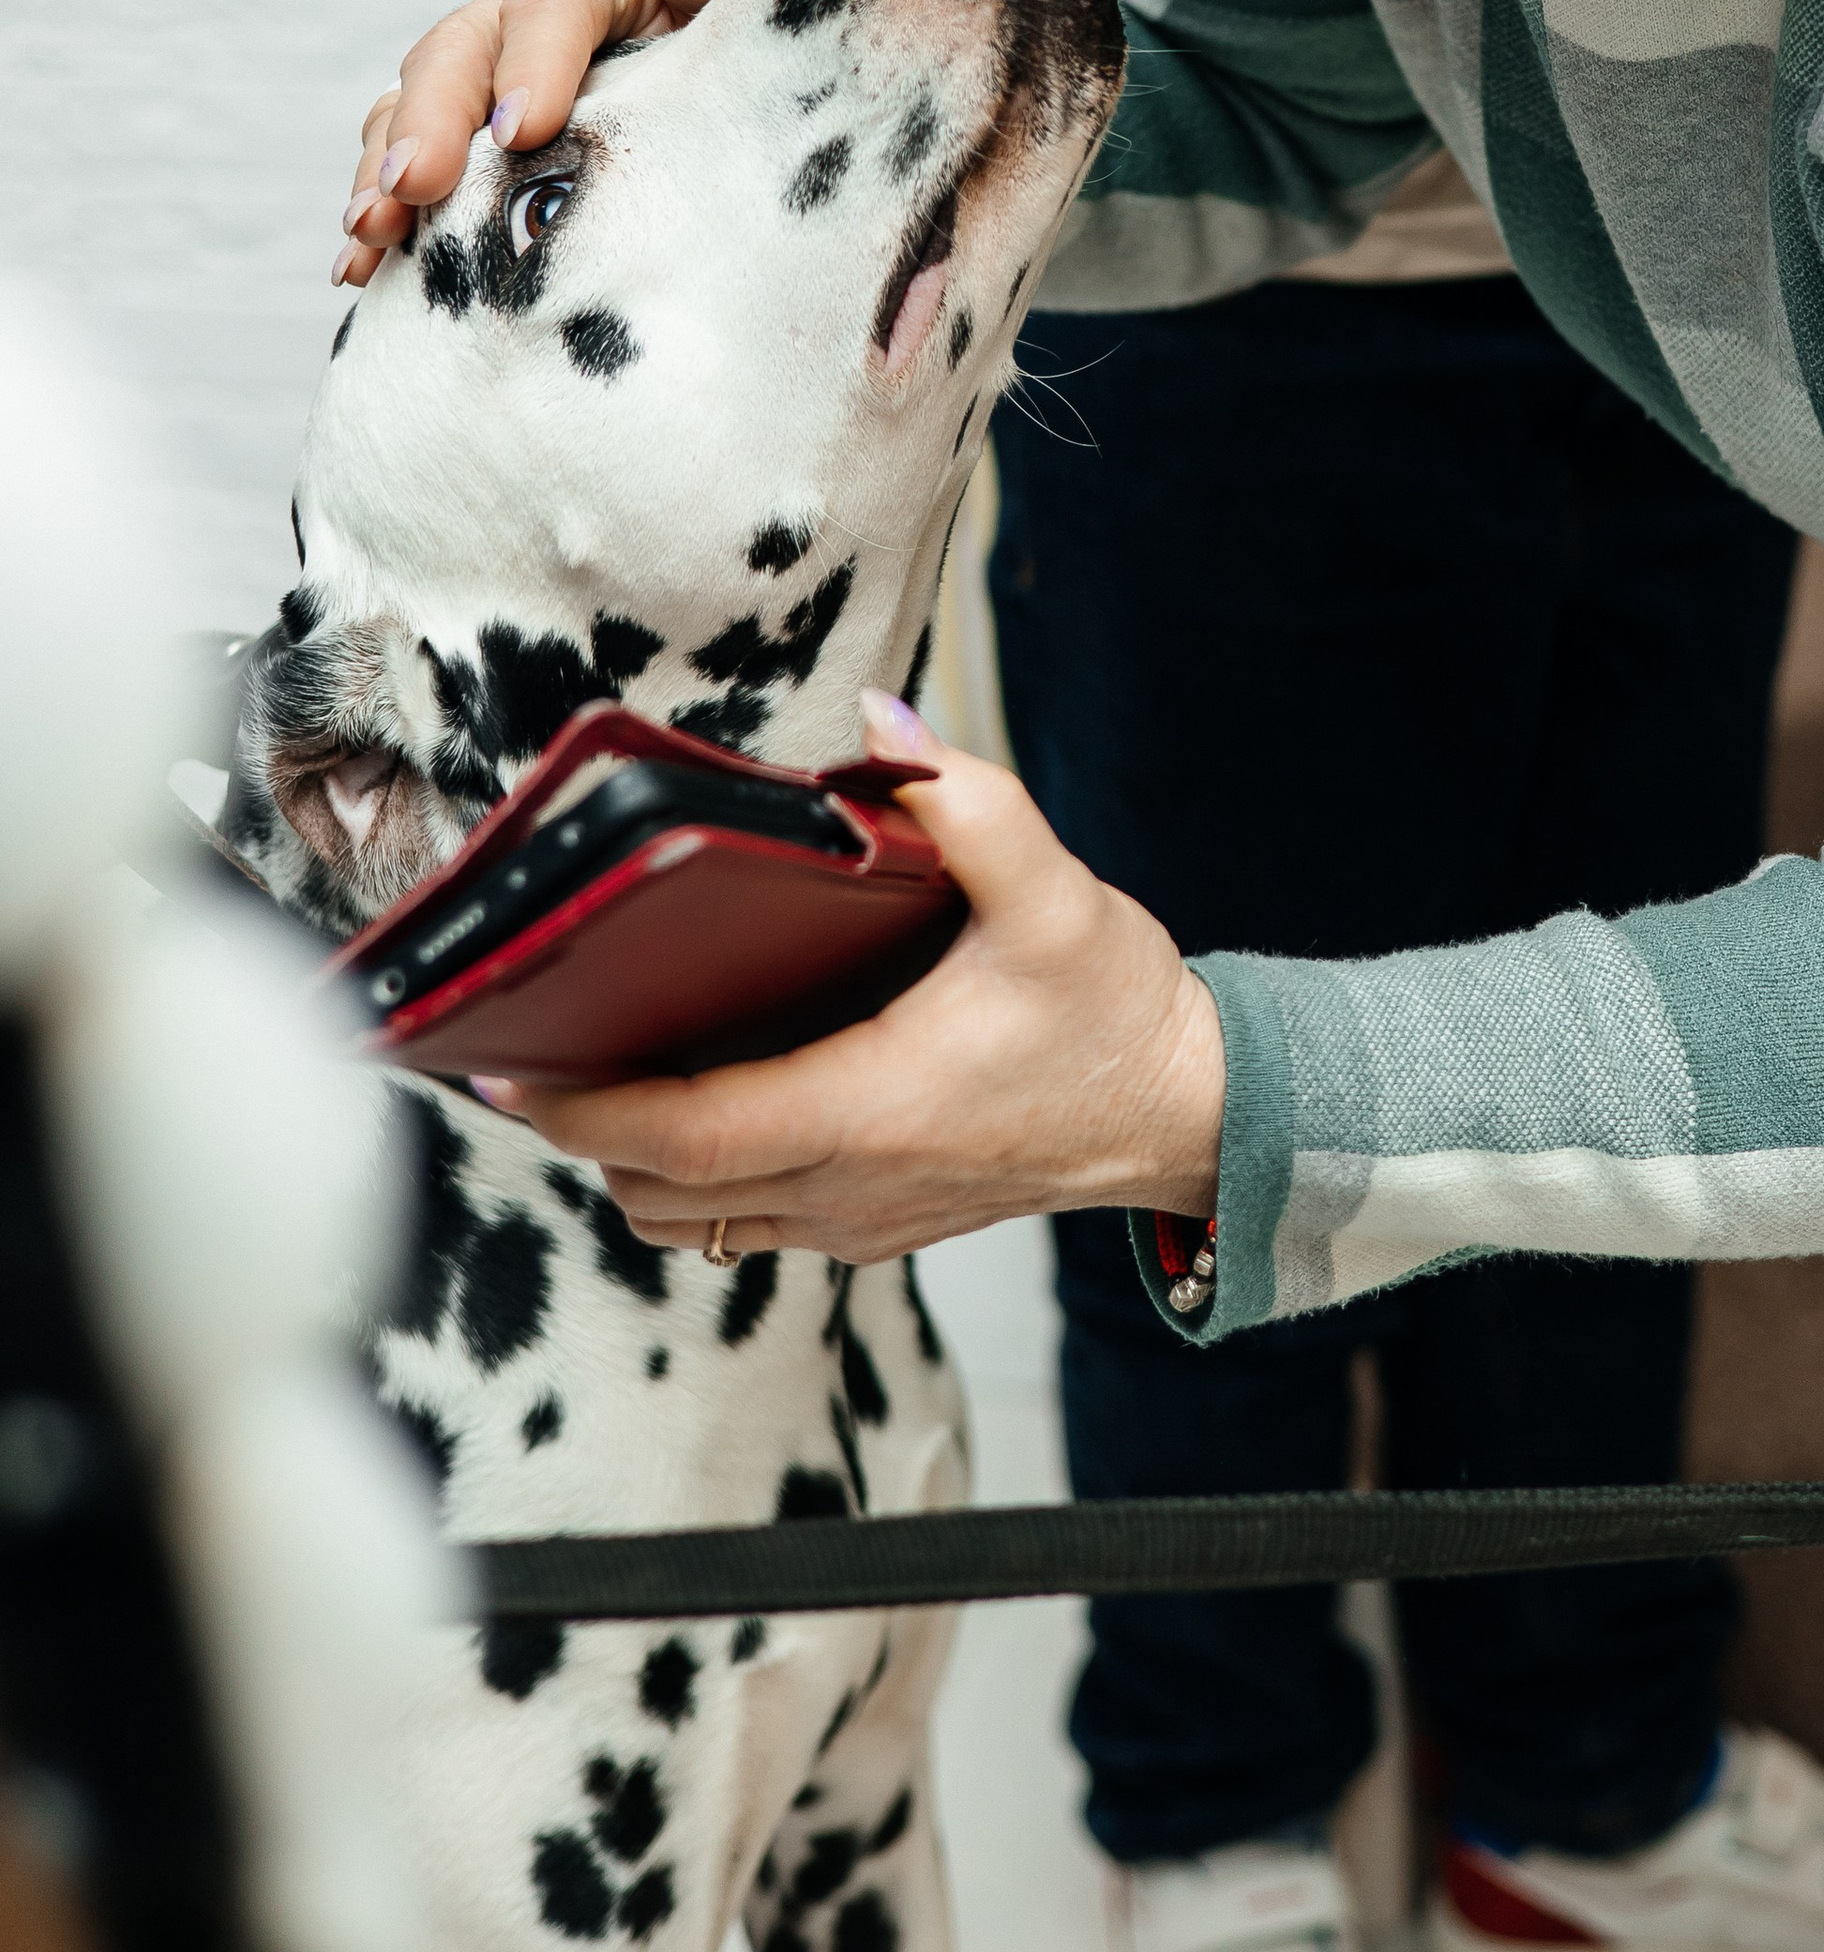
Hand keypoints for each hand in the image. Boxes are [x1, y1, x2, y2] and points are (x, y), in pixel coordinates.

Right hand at [334, 0, 744, 286]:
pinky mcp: (454, 138)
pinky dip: (379, 215)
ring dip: (384, 172)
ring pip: (408, 112)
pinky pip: (401, 168)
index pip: (553, 3)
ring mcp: (471, 76)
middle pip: (457, 54)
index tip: (522, 129)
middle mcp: (509, 14)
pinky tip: (359, 267)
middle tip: (418, 185)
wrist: (712, 76)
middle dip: (431, 122)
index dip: (533, 63)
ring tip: (371, 231)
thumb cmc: (725, 29)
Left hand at [484, 699, 1228, 1259]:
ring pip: (693, 1222)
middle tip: (533, 1042)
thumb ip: (971, 804)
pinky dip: (697, 1174)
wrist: (1190, 1116)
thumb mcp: (1058, 896)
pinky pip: (748, 1221)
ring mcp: (858, 1219)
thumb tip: (881, 724)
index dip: (577, 1107)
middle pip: (656, 1193)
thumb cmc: (1120, 1016)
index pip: (677, 1136)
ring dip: (635, 1160)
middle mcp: (846, 1186)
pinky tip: (703, 1090)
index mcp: (867, 1111)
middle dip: (580, 1129)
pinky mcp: (877, 1226)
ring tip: (606, 1065)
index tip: (506, 1060)